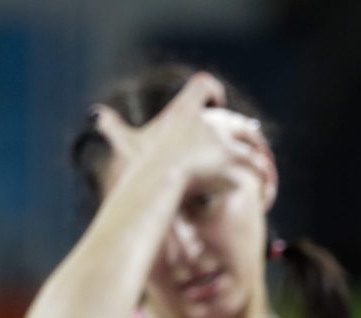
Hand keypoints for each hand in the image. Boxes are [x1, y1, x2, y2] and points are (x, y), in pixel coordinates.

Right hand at [92, 72, 271, 193]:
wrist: (157, 181)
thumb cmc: (139, 165)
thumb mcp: (127, 143)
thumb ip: (113, 127)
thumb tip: (96, 114)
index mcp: (183, 111)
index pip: (203, 85)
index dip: (212, 90)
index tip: (217, 100)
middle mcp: (207, 121)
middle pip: (236, 120)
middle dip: (245, 131)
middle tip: (252, 138)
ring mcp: (222, 139)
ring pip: (250, 146)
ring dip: (257, 159)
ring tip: (263, 171)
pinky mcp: (233, 159)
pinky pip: (254, 166)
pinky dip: (259, 177)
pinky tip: (264, 189)